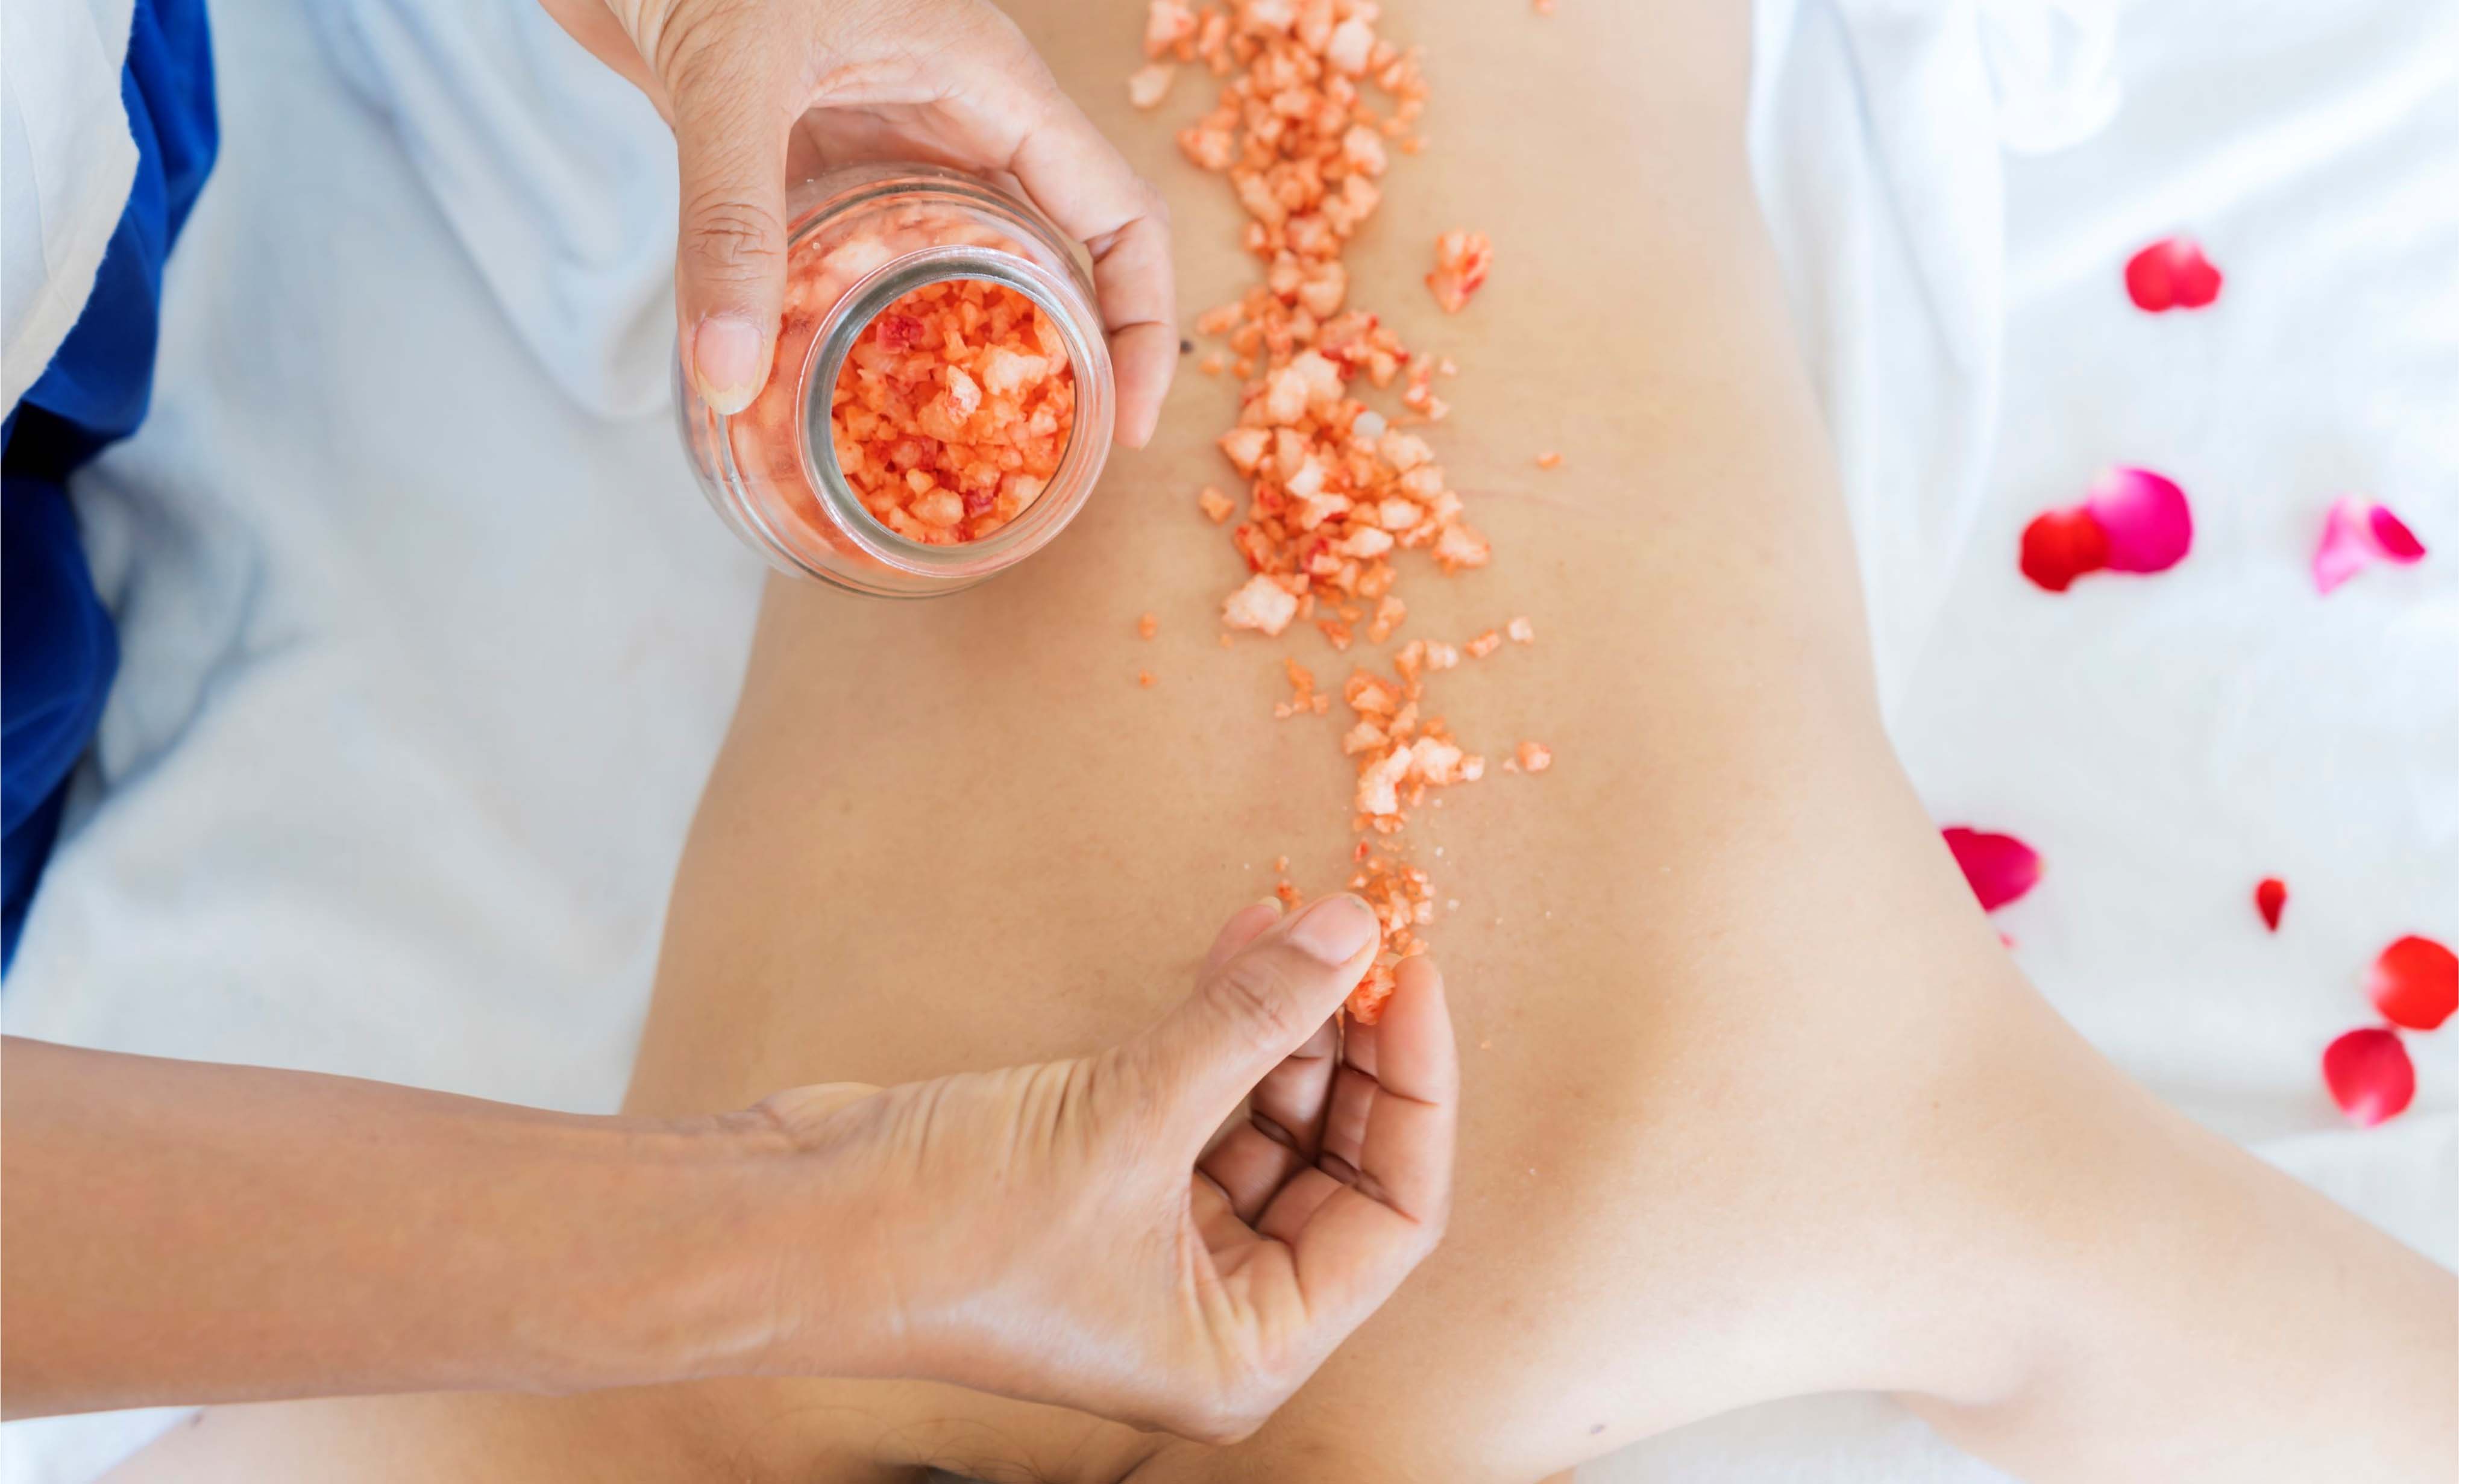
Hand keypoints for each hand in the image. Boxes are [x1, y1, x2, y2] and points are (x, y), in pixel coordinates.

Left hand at [542, 0, 1176, 443]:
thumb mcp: (734, 76)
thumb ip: (730, 220)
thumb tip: (728, 379)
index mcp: (993, 86)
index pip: (1120, 217)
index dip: (1144, 326)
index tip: (1122, 427)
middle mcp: (952, 121)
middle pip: (1049, 260)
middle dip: (1048, 365)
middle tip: (1025, 469)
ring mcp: (877, 141)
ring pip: (947, 270)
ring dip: (944, 359)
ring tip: (928, 457)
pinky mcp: (799, 158)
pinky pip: (848, 262)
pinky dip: (842, 332)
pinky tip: (810, 394)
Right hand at [747, 894, 1457, 1441]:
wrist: (791, 1222)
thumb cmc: (951, 1228)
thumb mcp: (1128, 1117)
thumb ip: (1255, 1020)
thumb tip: (1356, 929)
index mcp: (1248, 1351)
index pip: (1392, 1216)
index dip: (1416, 1089)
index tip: (1412, 975)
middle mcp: (1218, 1310)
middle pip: (1340, 1164)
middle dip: (1354, 1047)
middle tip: (1364, 935)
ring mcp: (1163, 1244)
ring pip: (1271, 1118)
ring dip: (1287, 1019)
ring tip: (1304, 916)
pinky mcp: (1111, 1177)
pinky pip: (1202, 1094)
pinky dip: (1225, 1022)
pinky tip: (1247, 938)